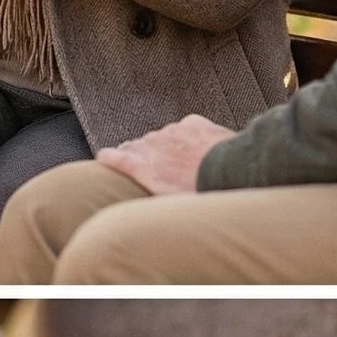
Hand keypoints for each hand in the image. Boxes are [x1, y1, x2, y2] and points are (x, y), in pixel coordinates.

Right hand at [95, 114, 233, 195]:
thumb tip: (136, 213)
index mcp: (141, 165)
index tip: (105, 162)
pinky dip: (185, 137)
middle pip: (134, 146)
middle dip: (139, 156)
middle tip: (151, 170)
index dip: (107, 160)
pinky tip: (197, 150)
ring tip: (178, 163)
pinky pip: (182, 129)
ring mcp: (171, 131)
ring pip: (159, 137)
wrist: (231, 170)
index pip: (110, 156)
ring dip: (164, 148)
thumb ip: (146, 195)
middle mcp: (151, 144)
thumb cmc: (199, 193)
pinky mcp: (191, 122)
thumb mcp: (165, 204)